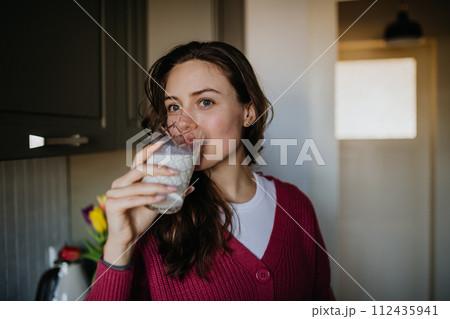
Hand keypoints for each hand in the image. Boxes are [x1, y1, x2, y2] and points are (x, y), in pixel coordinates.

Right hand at [102, 142, 193, 265]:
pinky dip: (148, 198)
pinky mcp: (112, 205)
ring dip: (157, 186)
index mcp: (128, 180)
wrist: (127, 239)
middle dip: (158, 168)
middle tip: (175, 172)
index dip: (149, 150)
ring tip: (172, 189)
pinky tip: (160, 199)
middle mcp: (119, 183)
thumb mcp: (157, 203)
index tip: (163, 143)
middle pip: (139, 169)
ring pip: (138, 185)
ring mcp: (113, 193)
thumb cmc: (139, 219)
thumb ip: (169, 193)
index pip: (138, 160)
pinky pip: (133, 199)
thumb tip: (190, 186)